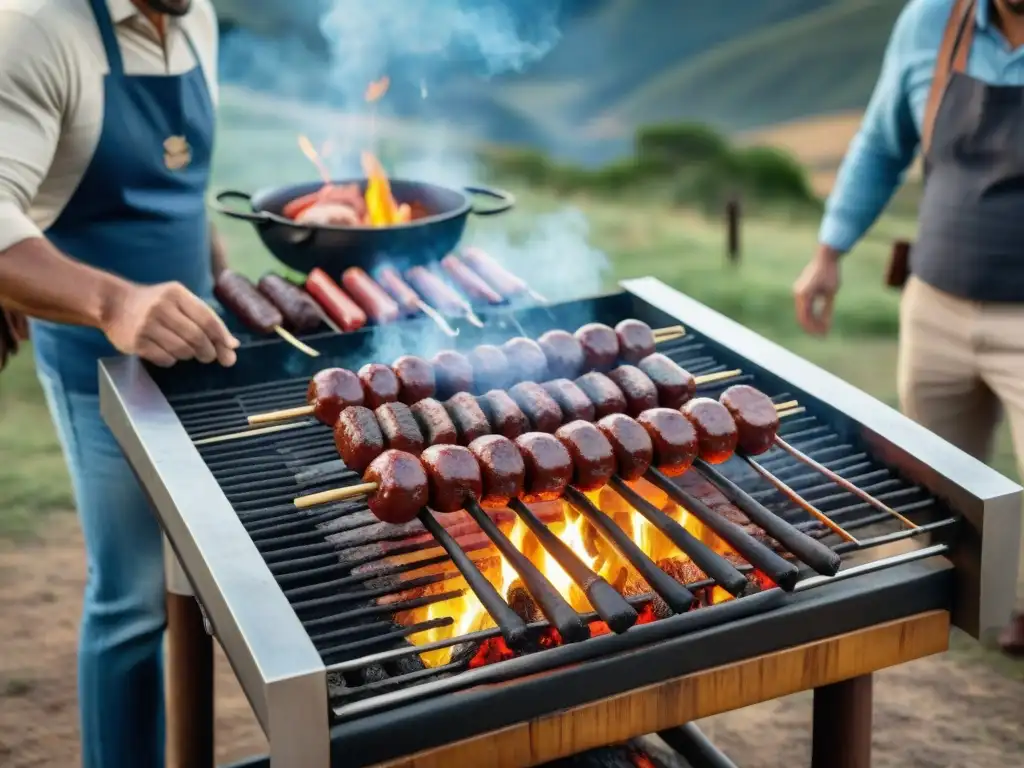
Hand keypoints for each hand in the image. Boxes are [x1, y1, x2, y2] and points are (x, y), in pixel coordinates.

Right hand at [102, 281, 239, 367]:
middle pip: (197, 337)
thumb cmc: (154, 303)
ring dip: (189, 355)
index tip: (230, 348)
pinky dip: (172, 360)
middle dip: (209, 351)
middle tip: (209, 356)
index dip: (222, 337)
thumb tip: (233, 345)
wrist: (113, 303)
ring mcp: (147, 325)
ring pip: (182, 350)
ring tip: (186, 351)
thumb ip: (206, 319)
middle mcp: (161, 307)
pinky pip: (165, 359)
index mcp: (176, 294)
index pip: (207, 319)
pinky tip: (167, 353)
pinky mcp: (136, 342)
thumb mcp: (179, 301)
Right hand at [793, 245, 841, 334]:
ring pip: (803, 312)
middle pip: (802, 316)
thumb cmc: (830, 273)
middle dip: (812, 327)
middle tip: (823, 335)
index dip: (813, 328)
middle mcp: (798, 294)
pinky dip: (811, 313)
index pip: (805, 318)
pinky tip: (820, 318)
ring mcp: (798, 292)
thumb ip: (827, 310)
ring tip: (823, 328)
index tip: (823, 336)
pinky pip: (804, 306)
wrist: (826, 256)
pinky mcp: (801, 290)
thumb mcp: (831, 293)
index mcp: (804, 295)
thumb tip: (826, 326)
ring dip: (812, 321)